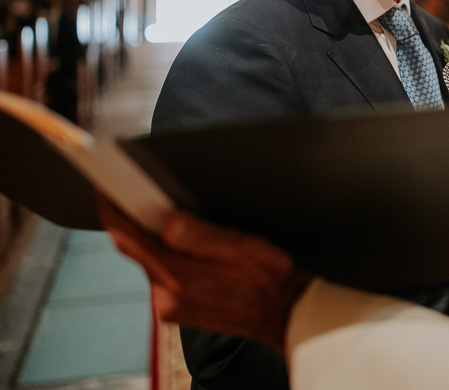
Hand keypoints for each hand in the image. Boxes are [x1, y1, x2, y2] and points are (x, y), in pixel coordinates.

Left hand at [98, 196, 311, 355]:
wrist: (288, 314)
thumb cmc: (273, 278)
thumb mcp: (245, 247)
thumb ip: (202, 235)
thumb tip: (168, 219)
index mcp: (180, 278)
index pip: (129, 239)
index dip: (112, 210)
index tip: (104, 189)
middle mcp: (166, 297)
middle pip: (136, 249)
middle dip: (137, 221)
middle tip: (143, 192)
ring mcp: (169, 308)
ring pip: (149, 262)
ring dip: (156, 240)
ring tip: (179, 219)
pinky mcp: (176, 311)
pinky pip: (161, 276)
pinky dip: (167, 258)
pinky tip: (190, 249)